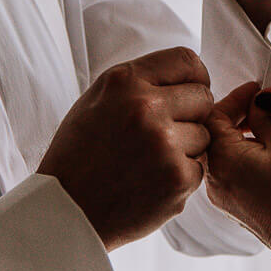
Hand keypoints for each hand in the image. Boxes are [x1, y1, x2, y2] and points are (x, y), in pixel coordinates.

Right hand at [37, 47, 213, 250]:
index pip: (187, 61)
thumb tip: (185, 76)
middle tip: (163, 133)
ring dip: (186, 147)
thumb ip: (140, 82)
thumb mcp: (97, 100)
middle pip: (203, 98)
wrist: (66, 209)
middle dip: (191, 114)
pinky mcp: (177, 178)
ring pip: (204, 135)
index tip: (188, 92)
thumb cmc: (79, 155)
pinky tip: (152, 181)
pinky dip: (181, 175)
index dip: (194, 77)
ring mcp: (164, 144)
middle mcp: (146, 108)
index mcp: (124, 82)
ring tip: (150, 160)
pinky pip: (200, 167)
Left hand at [203, 82, 270, 269]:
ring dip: (247, 134)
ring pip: (227, 152)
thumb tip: (256, 100)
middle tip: (269, 103)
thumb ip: (267, 112)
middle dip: (241, 114)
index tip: (260, 88)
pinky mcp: (238, 207)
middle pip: (217, 133)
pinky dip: (250, 155)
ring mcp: (224, 196)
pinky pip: (237, 171)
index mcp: (221, 158)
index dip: (237, 96)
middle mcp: (214, 179)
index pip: (214, 114)